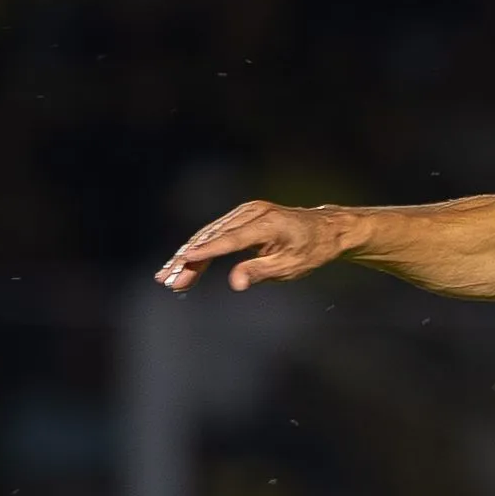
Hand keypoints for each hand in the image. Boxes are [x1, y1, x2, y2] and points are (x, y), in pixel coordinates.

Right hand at [157, 201, 349, 291]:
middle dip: (188, 260)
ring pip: (208, 234)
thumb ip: (261, 272)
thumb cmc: (312, 250)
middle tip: (168, 280)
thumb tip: (235, 284)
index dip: (206, 252)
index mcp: (267, 224)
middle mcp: (253, 212)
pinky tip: (183, 263)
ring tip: (168, 276)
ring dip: (187, 256)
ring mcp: (246, 211)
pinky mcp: (241, 215)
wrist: (326, 229)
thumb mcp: (291, 266)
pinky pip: (215, 232)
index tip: (184, 261)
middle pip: (212, 237)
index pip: (230, 240)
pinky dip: (199, 248)